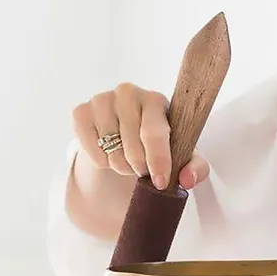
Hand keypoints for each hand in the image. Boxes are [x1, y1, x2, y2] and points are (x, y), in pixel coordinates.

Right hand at [71, 84, 209, 191]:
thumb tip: (188, 179)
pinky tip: (109, 151)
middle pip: (132, 147)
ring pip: (111, 152)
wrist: (122, 137)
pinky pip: (92, 151)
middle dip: (138, 168)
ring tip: (126, 158)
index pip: (154, 132)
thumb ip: (195, 167)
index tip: (160, 182)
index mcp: (156, 99)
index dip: (158, 160)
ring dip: (120, 165)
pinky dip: (101, 161)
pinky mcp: (81, 111)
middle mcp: (128, 92)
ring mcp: (102, 99)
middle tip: (142, 168)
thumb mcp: (181, 155)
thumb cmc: (155, 143)